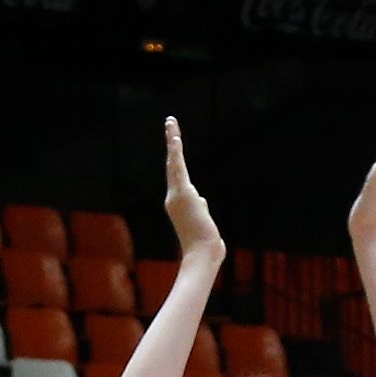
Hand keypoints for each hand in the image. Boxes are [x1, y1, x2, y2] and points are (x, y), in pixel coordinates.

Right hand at [159, 117, 221, 261]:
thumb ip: (200, 207)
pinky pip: (178, 167)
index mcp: (177, 204)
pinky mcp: (182, 193)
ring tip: (171, 123)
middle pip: (174, 165)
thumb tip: (199, 199)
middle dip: (172, 143)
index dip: (175, 159)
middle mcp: (173, 197)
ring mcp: (176, 195)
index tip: (175, 143)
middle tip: (170, 122)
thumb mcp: (203, 223)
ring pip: (175, 163)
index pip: (177, 177)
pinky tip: (174, 136)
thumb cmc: (205, 245)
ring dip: (173, 140)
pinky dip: (175, 151)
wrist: (203, 254)